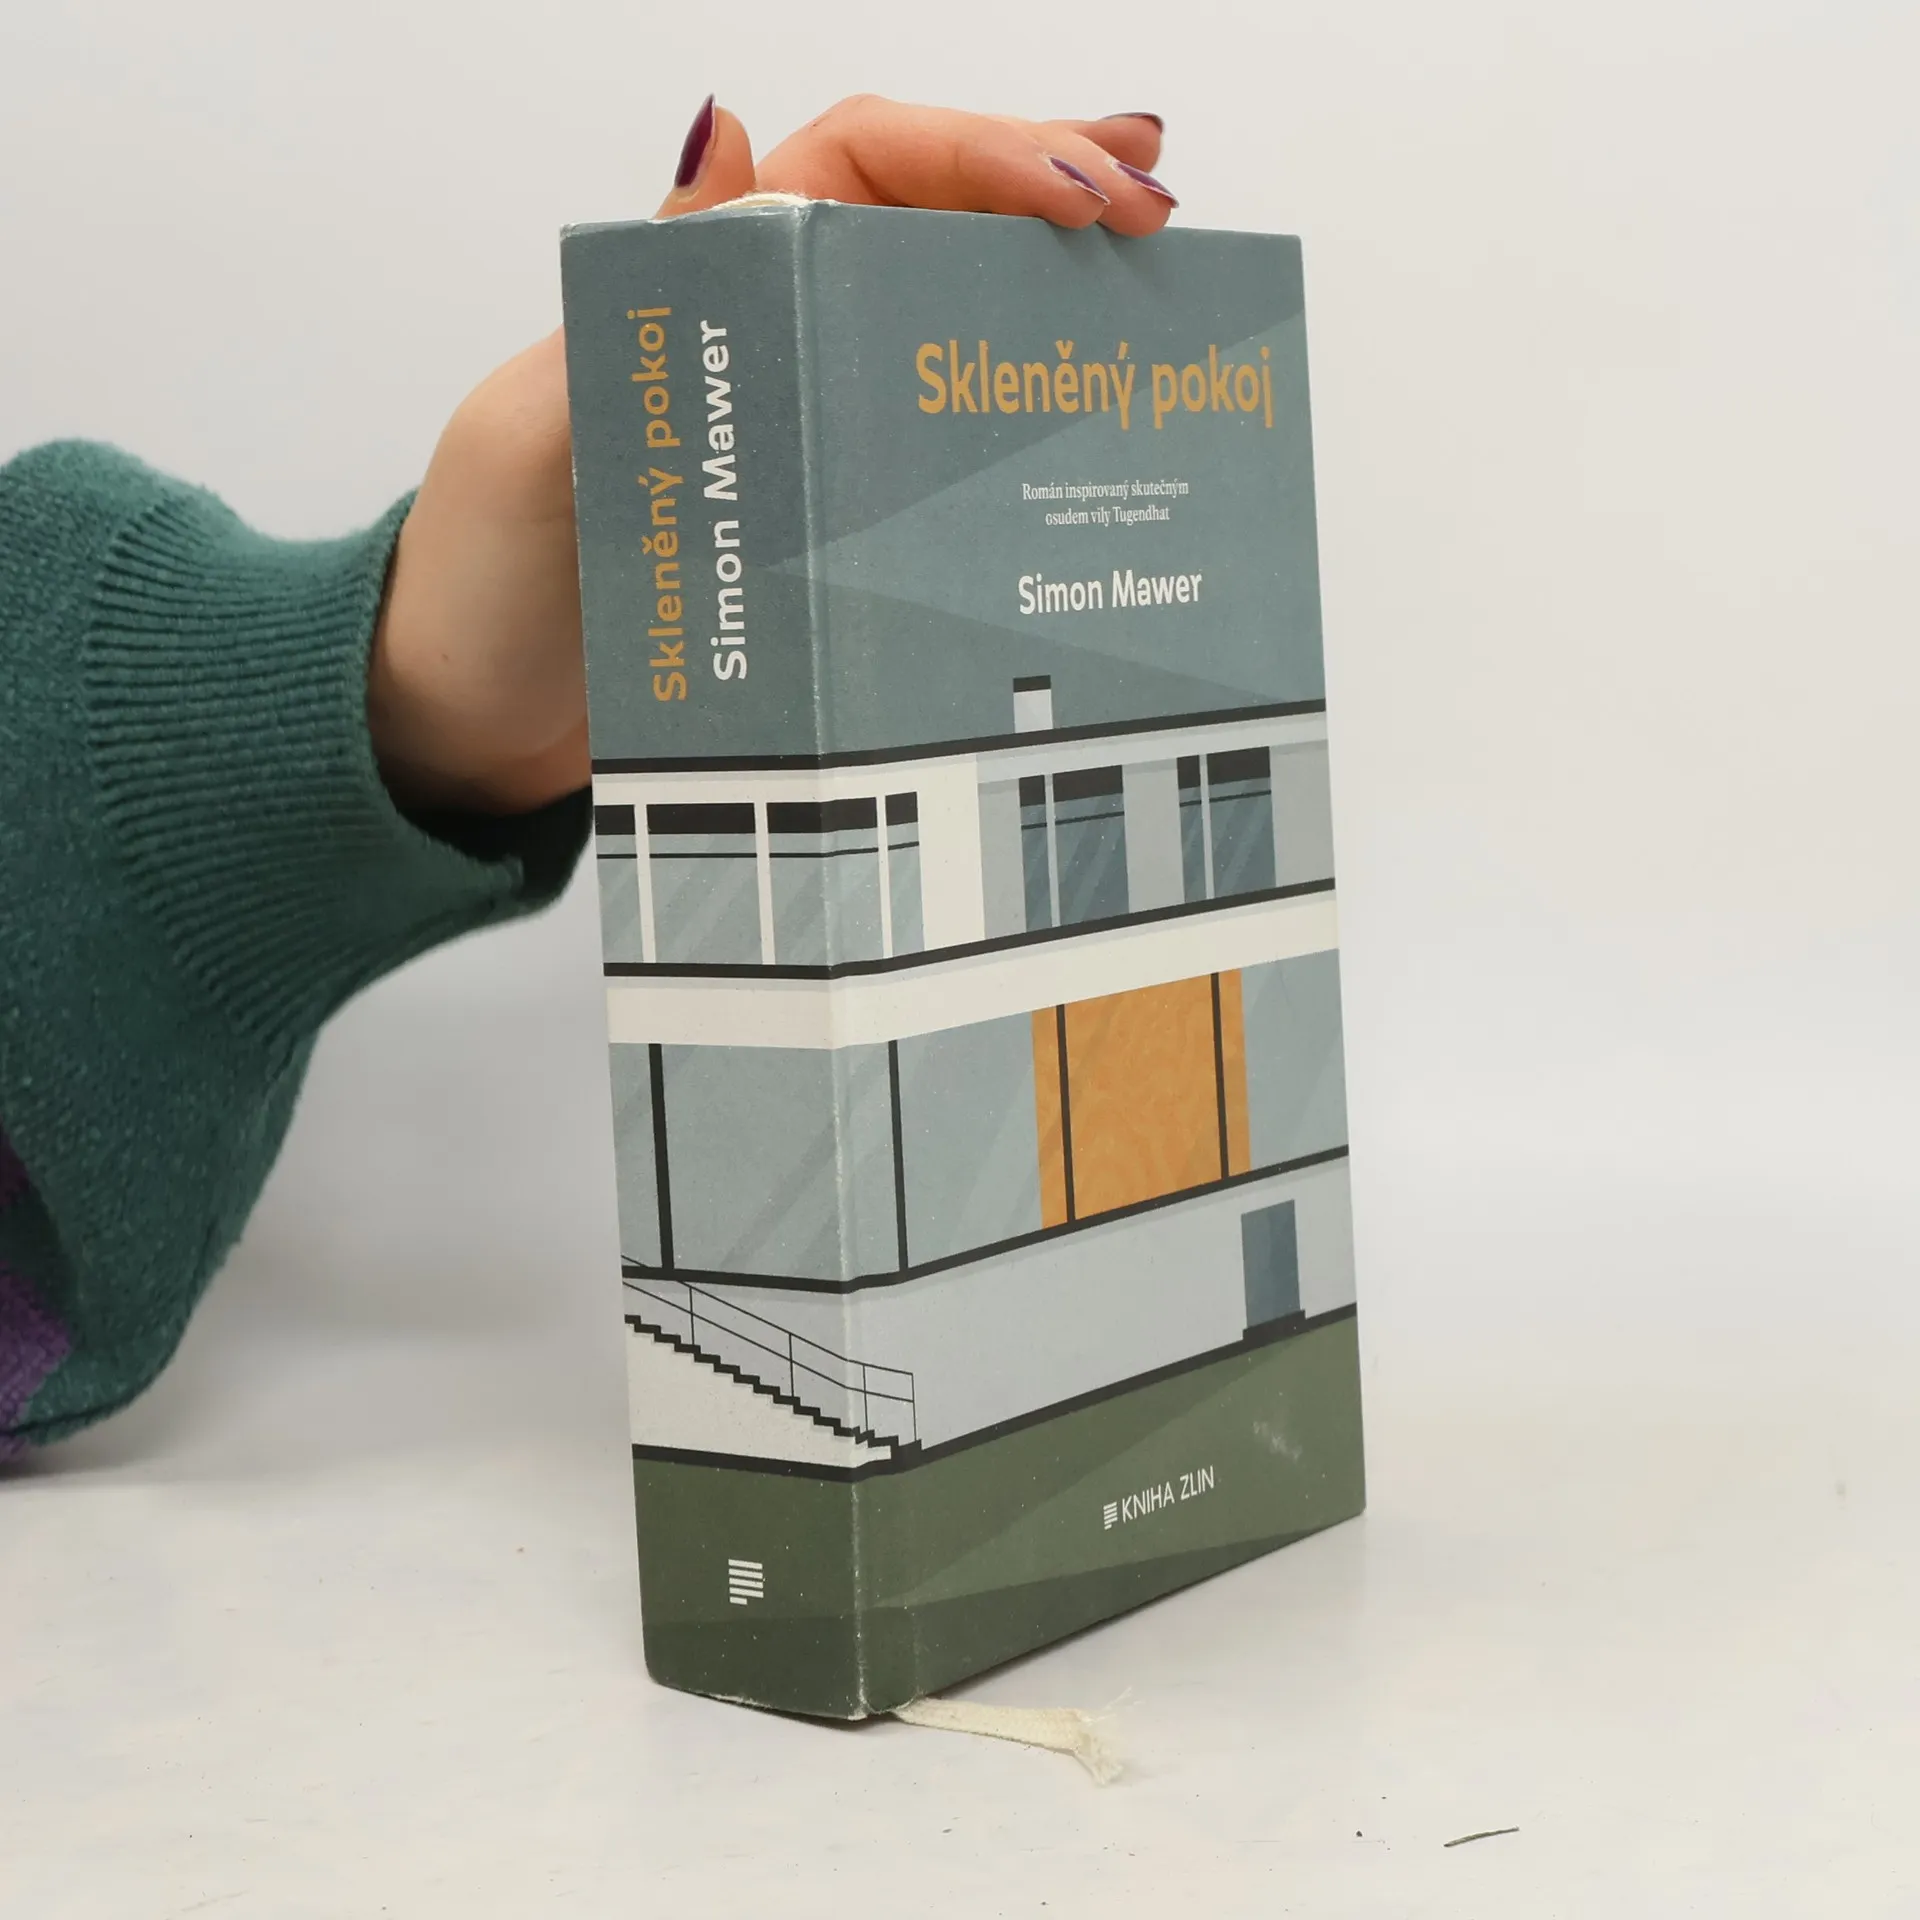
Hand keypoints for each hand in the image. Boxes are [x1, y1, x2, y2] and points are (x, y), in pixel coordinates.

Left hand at [367, 99, 1173, 814]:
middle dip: (1048, 191)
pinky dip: (1006, 421)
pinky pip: (927, 451)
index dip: (981, 156)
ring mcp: (800, 437)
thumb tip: (728, 141)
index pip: (861, 166)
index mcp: (697, 285)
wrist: (471, 733)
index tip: (1085, 195)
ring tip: (1149, 270)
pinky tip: (1072, 423)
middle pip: (926, 224)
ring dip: (1046, 288)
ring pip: (940, 324)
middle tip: (1157, 205)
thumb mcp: (537, 433)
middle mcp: (763, 342)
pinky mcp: (817, 530)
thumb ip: (637, 308)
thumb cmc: (485, 587)